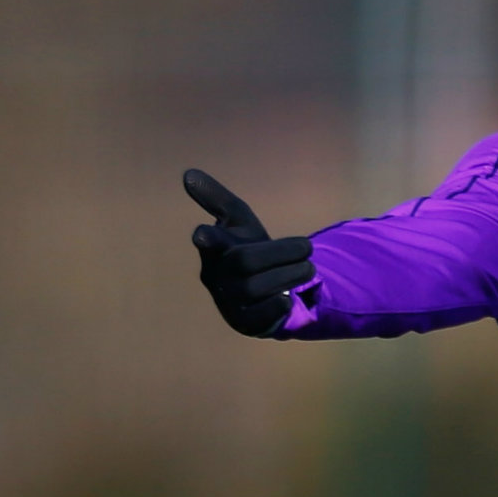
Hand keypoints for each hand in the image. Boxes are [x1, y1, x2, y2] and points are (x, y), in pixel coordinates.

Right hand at [185, 169, 313, 335]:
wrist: (263, 286)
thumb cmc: (247, 246)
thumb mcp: (237, 219)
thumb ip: (216, 198)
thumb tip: (188, 174)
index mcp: (214, 249)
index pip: (209, 242)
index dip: (207, 238)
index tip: (201, 234)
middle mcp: (216, 276)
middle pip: (244, 262)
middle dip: (279, 253)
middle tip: (308, 247)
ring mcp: (229, 301)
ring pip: (255, 289)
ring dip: (288, 275)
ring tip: (309, 267)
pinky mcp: (244, 322)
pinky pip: (259, 317)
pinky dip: (276, 307)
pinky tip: (289, 299)